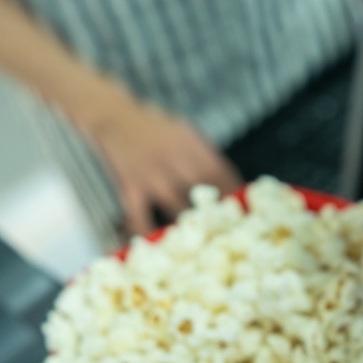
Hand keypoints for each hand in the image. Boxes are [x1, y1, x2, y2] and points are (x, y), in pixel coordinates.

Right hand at [86, 96, 242, 235]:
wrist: (116, 117)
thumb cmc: (156, 126)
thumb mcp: (187, 132)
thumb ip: (205, 155)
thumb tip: (228, 181)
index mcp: (192, 147)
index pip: (221, 174)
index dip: (235, 193)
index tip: (245, 208)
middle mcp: (174, 162)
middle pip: (204, 193)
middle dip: (218, 213)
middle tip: (229, 230)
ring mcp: (153, 177)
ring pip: (177, 209)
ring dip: (190, 226)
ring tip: (203, 243)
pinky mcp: (131, 187)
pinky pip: (140, 216)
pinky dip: (147, 232)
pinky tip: (157, 246)